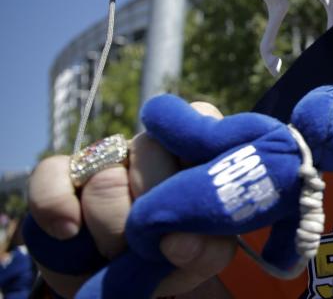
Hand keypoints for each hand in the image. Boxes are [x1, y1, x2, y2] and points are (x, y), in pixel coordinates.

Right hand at [27, 103, 236, 297]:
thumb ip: (207, 247)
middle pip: (151, 151)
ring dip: (110, 228)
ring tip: (118, 252)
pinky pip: (52, 175)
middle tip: (149, 244)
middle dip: (149, 212)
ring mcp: (105, 158)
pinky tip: (69, 231)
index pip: (201, 124)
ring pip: (105, 177)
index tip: (191, 201)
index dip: (193, 160)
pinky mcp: (61, 174)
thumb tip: (180, 240)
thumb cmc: (167, 261)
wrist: (115, 284)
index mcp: (192, 156)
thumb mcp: (199, 258)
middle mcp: (151, 148)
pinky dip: (57, 207)